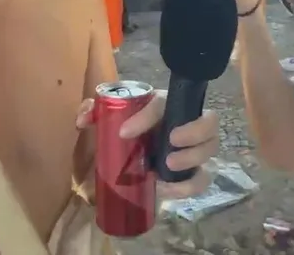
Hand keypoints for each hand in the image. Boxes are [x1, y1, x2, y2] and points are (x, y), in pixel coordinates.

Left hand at [76, 92, 218, 199]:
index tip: (124, 133)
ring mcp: (194, 149)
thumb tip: (82, 119)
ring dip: (193, 157)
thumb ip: (94, 112)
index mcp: (165, 106)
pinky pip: (203, 179)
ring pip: (211, 149)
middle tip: (170, 142)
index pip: (163, 103)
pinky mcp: (193, 173)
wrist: (132, 155)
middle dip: (194, 132)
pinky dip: (188, 186)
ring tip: (167, 166)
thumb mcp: (108, 119)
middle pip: (209, 121)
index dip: (147, 116)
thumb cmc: (125, 129)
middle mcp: (185, 124)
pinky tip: (166, 189)